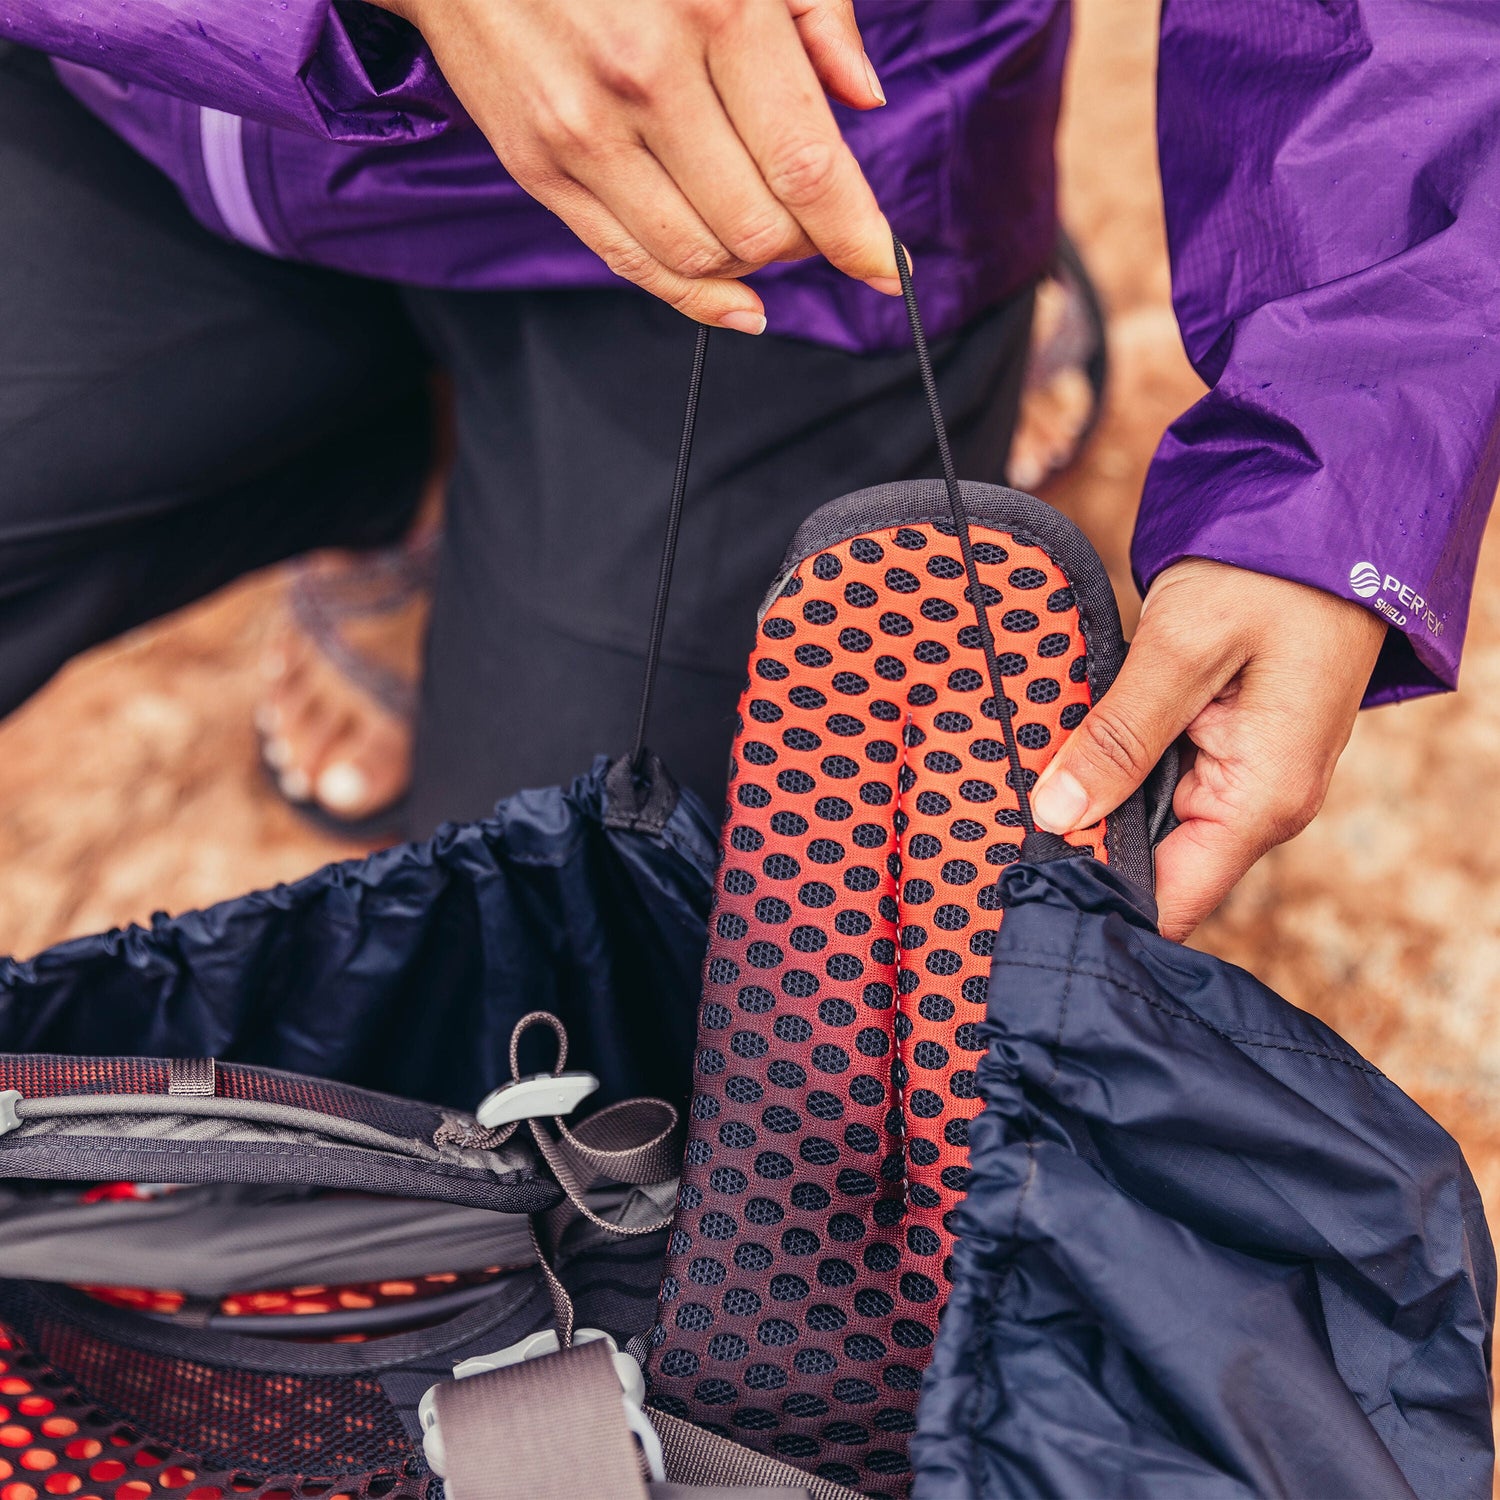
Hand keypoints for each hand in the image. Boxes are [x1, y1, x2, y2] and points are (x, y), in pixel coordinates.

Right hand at [371, 0, 897, 329]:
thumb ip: (816, 9)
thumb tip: (863, 97)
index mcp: (714, 7)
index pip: (807, 163)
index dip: (859, 233)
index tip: (889, 268)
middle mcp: (648, 79)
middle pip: (761, 228)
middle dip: (806, 244)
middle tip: (815, 222)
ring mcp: (586, 133)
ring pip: (703, 258)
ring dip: (752, 268)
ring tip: (766, 236)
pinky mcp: (540, 168)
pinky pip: (634, 265)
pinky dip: (695, 299)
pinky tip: (737, 305)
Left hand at [1030, 560, 1386, 940]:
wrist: (1328, 522)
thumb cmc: (1270, 576)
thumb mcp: (1181, 649)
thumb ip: (1118, 737)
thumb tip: (1054, 814)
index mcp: (1262, 801)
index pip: (1171, 901)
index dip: (1096, 896)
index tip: (1024, 876)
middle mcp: (1261, 806)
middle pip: (1155, 869)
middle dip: (1083, 848)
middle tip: (1002, 826)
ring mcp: (1247, 781)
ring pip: (1151, 825)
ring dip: (1094, 807)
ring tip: (1021, 792)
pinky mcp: (1231, 752)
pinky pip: (1161, 785)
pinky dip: (1114, 773)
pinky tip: (1065, 760)